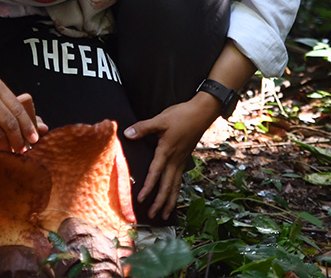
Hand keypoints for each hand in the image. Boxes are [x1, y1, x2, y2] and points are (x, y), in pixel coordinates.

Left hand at [123, 94, 218, 218]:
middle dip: (160, 202)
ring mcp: (181, 161)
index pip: (155, 173)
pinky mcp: (184, 159)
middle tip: (153, 216)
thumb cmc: (181, 115)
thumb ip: (143, 128)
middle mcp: (174, 160)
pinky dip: (175, 191)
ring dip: (170, 201)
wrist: (202, 113)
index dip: (148, 187)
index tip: (140, 199)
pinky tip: (173, 196)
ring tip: (166, 215)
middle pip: (167, 186)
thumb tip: (128, 133)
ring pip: (175, 186)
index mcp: (166, 152)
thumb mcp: (160, 119)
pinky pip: (179, 179)